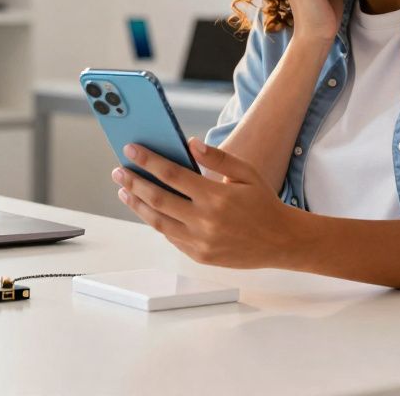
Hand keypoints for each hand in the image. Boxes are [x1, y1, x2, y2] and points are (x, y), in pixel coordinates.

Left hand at [112, 138, 295, 267]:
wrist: (281, 241)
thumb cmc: (263, 203)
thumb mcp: (246, 173)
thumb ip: (217, 157)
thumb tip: (190, 142)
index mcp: (216, 197)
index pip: (172, 175)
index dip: (148, 161)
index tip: (131, 149)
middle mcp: (205, 221)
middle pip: (158, 199)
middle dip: (134, 182)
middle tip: (118, 171)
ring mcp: (200, 242)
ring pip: (159, 221)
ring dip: (138, 205)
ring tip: (124, 191)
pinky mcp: (200, 256)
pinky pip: (171, 237)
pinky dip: (156, 222)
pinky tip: (146, 209)